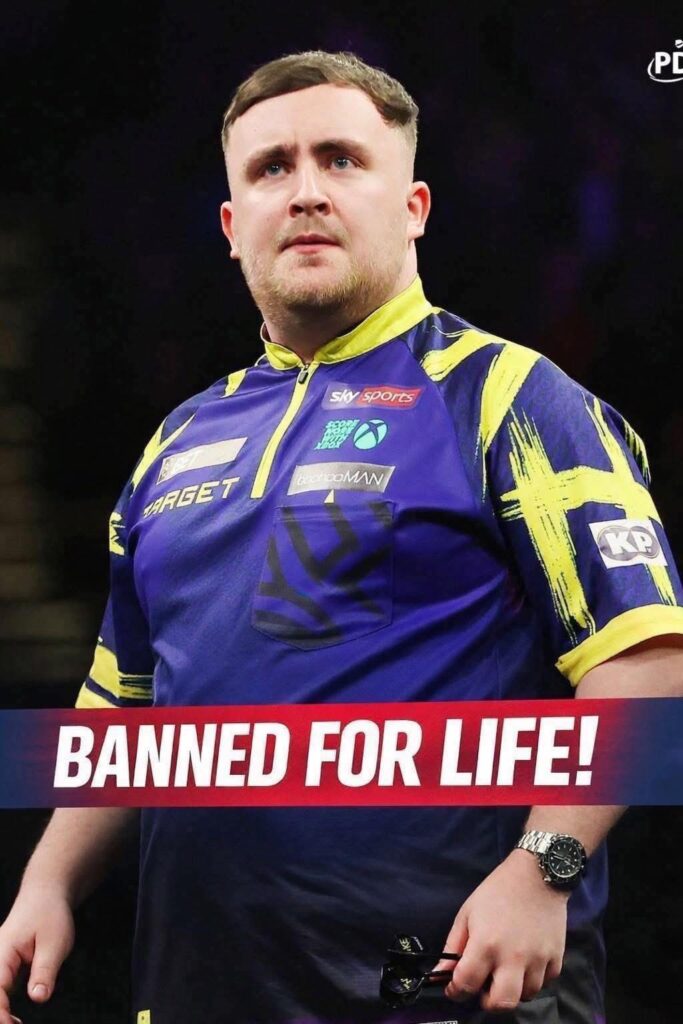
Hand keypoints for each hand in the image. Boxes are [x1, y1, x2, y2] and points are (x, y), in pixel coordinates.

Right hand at [0, 885, 74, 1023]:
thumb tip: (38, 998)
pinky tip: (12, 1020)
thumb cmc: (50, 914)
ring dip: (0, 1012)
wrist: (45, 894)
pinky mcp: (2, 969)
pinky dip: (2, 1008)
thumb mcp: (55, 942)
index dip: (1, 1014)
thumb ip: (45, 970)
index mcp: (2, 953)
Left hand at [434, 850, 566, 1011]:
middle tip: (483, 987)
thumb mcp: (468, 913)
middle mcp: (513, 957)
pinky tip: (525, 963)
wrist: (536, 875)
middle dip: (487, 1002)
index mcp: (486, 944)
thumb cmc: (498, 891)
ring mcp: (537, 960)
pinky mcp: (556, 958)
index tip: (454, 988)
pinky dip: (533, 979)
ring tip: (505, 970)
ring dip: (512, 989)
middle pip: (501, 1004)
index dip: (455, 991)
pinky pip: (544, 984)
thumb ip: (453, 945)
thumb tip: (441, 972)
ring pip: (525, 997)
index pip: (466, 985)